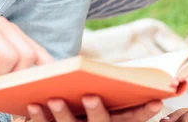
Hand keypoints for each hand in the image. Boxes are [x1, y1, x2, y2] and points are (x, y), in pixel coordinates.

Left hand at [26, 96, 162, 121]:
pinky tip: (32, 105)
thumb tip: (119, 69)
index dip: (144, 112)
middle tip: (90, 96)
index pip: (133, 118)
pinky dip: (38, 118)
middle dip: (96, 112)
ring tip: (54, 99)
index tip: (155, 102)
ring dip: (62, 115)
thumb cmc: (85, 108)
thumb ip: (108, 89)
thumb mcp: (101, 102)